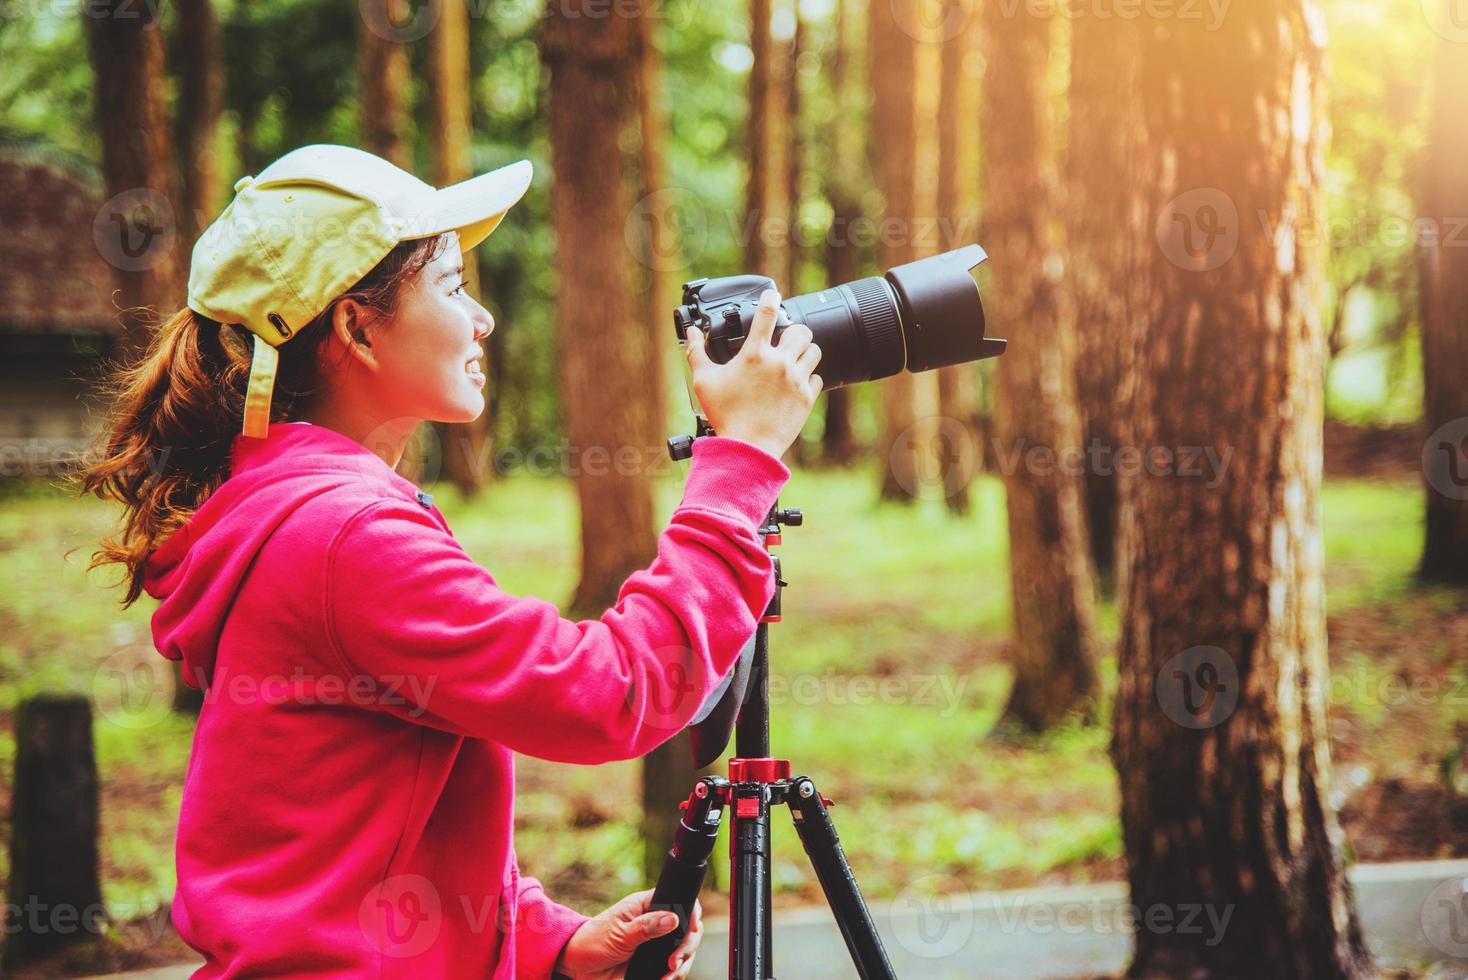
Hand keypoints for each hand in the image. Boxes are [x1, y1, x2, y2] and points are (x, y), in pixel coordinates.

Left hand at [554, 889, 702, 979]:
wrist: (579, 966)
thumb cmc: (593, 940)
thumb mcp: (619, 933)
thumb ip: (646, 927)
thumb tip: (673, 919)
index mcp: (648, 906)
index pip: (679, 901)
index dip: (691, 914)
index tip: (690, 931)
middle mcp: (657, 923)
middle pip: (689, 930)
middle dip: (688, 947)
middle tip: (675, 962)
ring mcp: (657, 944)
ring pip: (684, 952)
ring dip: (682, 966)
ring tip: (669, 977)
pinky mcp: (654, 962)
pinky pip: (673, 969)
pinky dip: (673, 976)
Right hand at [684, 287, 822, 459]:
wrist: (748, 448)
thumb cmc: (725, 416)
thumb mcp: (704, 382)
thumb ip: (697, 353)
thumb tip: (692, 333)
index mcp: (754, 354)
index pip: (767, 313)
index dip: (770, 297)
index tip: (772, 294)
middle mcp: (779, 362)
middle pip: (800, 330)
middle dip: (794, 330)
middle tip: (785, 337)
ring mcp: (796, 379)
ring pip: (814, 351)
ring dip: (805, 351)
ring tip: (794, 358)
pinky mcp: (807, 397)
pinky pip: (818, 377)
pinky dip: (810, 377)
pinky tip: (798, 382)